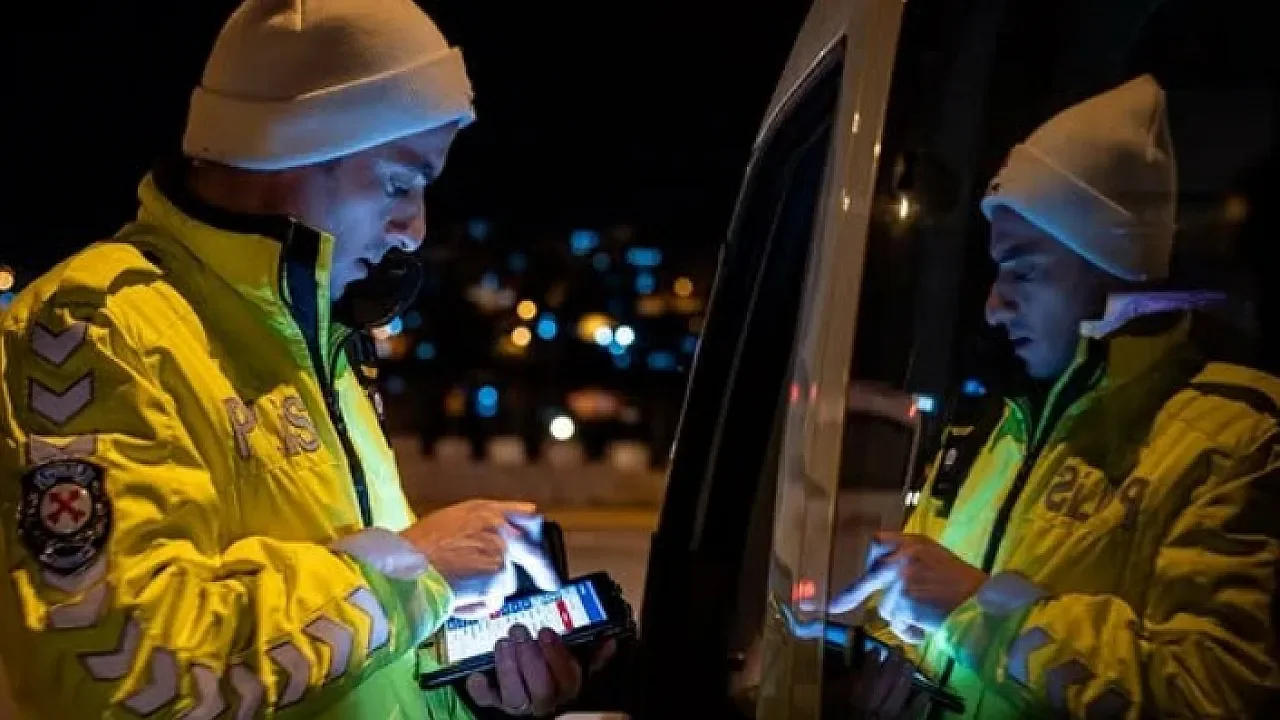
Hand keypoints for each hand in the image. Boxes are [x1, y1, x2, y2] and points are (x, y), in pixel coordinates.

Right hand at [400, 500, 558, 616]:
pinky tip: (456, 597)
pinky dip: (477, 605)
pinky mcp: (497, 579)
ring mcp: (501, 554)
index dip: (535, 531)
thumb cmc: (415, 547)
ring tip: (457, 586)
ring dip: (489, 589)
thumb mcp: (450, 520)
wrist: (404, 567)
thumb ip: (481, 523)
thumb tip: (502, 529)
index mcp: (486, 511)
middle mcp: (499, 528)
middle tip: (550, 581)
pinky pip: (493, 600)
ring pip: (506, 581)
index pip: (527, 516)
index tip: (540, 541)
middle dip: (543, 568)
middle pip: (533, 550)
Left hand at [465, 624, 617, 715]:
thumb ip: (593, 653)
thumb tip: (609, 639)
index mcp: (567, 688)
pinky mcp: (496, 703)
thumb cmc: (552, 670)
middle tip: (520, 630)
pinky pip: (487, 701)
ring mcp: (520, 704)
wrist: (526, 692)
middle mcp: (545, 701)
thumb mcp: (577, 662)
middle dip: (530, 659)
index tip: (546, 631)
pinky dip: (481, 689)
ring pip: (515, 696)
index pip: (568, 678)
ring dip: (508, 668)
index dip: (556, 655)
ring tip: (503, 642)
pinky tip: (477, 674)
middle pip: (541, 689)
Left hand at [829, 532, 985, 643]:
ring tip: (928, 620)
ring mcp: (902, 577)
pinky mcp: (904, 600)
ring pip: (887, 606)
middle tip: (834, 606)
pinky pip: (898, 624)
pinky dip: (910, 632)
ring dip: (903, 618)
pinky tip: (928, 629)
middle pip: (871, 572)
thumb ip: (912, 563)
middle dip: (851, 593)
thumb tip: (885, 579)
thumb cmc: (968, 588)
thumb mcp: (939, 562)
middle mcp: (905, 555)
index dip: (870, 560)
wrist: (987, 604)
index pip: (879, 542)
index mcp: (915, 542)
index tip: (863, 571)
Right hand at [844, 644, 929, 718]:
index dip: (870, 662)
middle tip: (898, 650)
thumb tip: (847, 680)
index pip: (866, 678)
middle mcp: (877, 709)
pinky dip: (920, 705)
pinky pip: (913, 716)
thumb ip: (840, 697)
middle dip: (893, 665)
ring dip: (906, 678)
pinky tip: (925, 695)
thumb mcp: (835, 711)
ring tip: (910, 664)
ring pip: (901, 695)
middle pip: (886, 682)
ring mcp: (893, 719)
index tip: (873, 650)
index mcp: (858, 704)